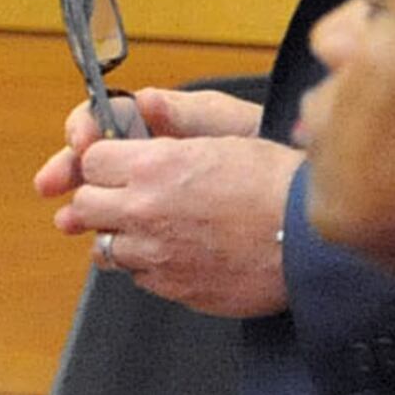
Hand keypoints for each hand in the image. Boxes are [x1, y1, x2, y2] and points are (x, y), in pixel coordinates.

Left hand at [42, 87, 289, 318]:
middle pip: (85, 205)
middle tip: (130, 195)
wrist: (310, 241)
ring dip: (122, 236)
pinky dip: (151, 265)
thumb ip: (174, 128)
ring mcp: (155, 255)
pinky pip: (138, 277)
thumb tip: (143, 105)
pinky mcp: (172, 288)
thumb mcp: (225, 136)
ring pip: (104, 248)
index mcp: (156, 165)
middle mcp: (145, 211)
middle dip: (102, 198)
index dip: (106, 159)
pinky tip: (181, 252)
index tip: (119, 163)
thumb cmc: (278, 183)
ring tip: (156, 228)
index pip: (91, 159)